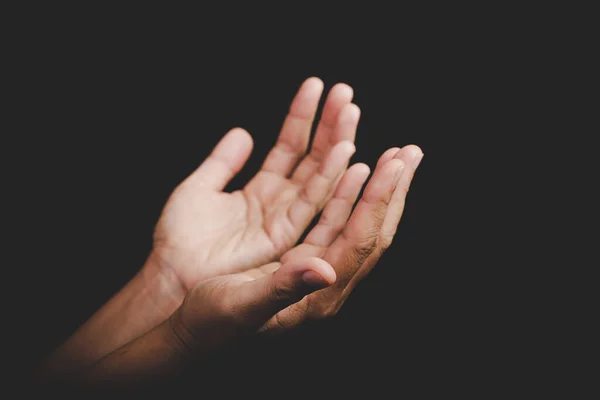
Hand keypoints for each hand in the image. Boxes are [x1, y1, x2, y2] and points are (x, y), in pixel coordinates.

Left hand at [153, 78, 359, 290]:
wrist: (171, 276)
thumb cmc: (179, 240)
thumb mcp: (198, 189)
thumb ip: (223, 162)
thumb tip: (242, 131)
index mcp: (261, 191)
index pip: (289, 146)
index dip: (302, 116)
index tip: (316, 86)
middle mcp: (279, 203)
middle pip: (312, 158)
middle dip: (328, 124)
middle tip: (345, 91)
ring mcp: (285, 219)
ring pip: (319, 175)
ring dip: (336, 143)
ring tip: (350, 110)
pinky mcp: (285, 237)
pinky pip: (313, 202)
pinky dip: (331, 177)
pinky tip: (346, 152)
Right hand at [169, 146, 422, 351]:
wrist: (196, 328)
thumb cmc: (213, 323)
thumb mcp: (242, 307)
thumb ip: (284, 289)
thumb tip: (325, 270)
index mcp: (319, 295)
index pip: (359, 241)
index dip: (376, 201)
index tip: (393, 163)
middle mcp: (324, 277)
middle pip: (369, 226)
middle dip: (390, 187)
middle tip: (409, 151)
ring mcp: (315, 261)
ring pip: (350, 214)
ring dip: (372, 182)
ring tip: (391, 150)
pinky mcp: (298, 248)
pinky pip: (327, 210)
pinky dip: (340, 183)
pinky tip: (350, 163)